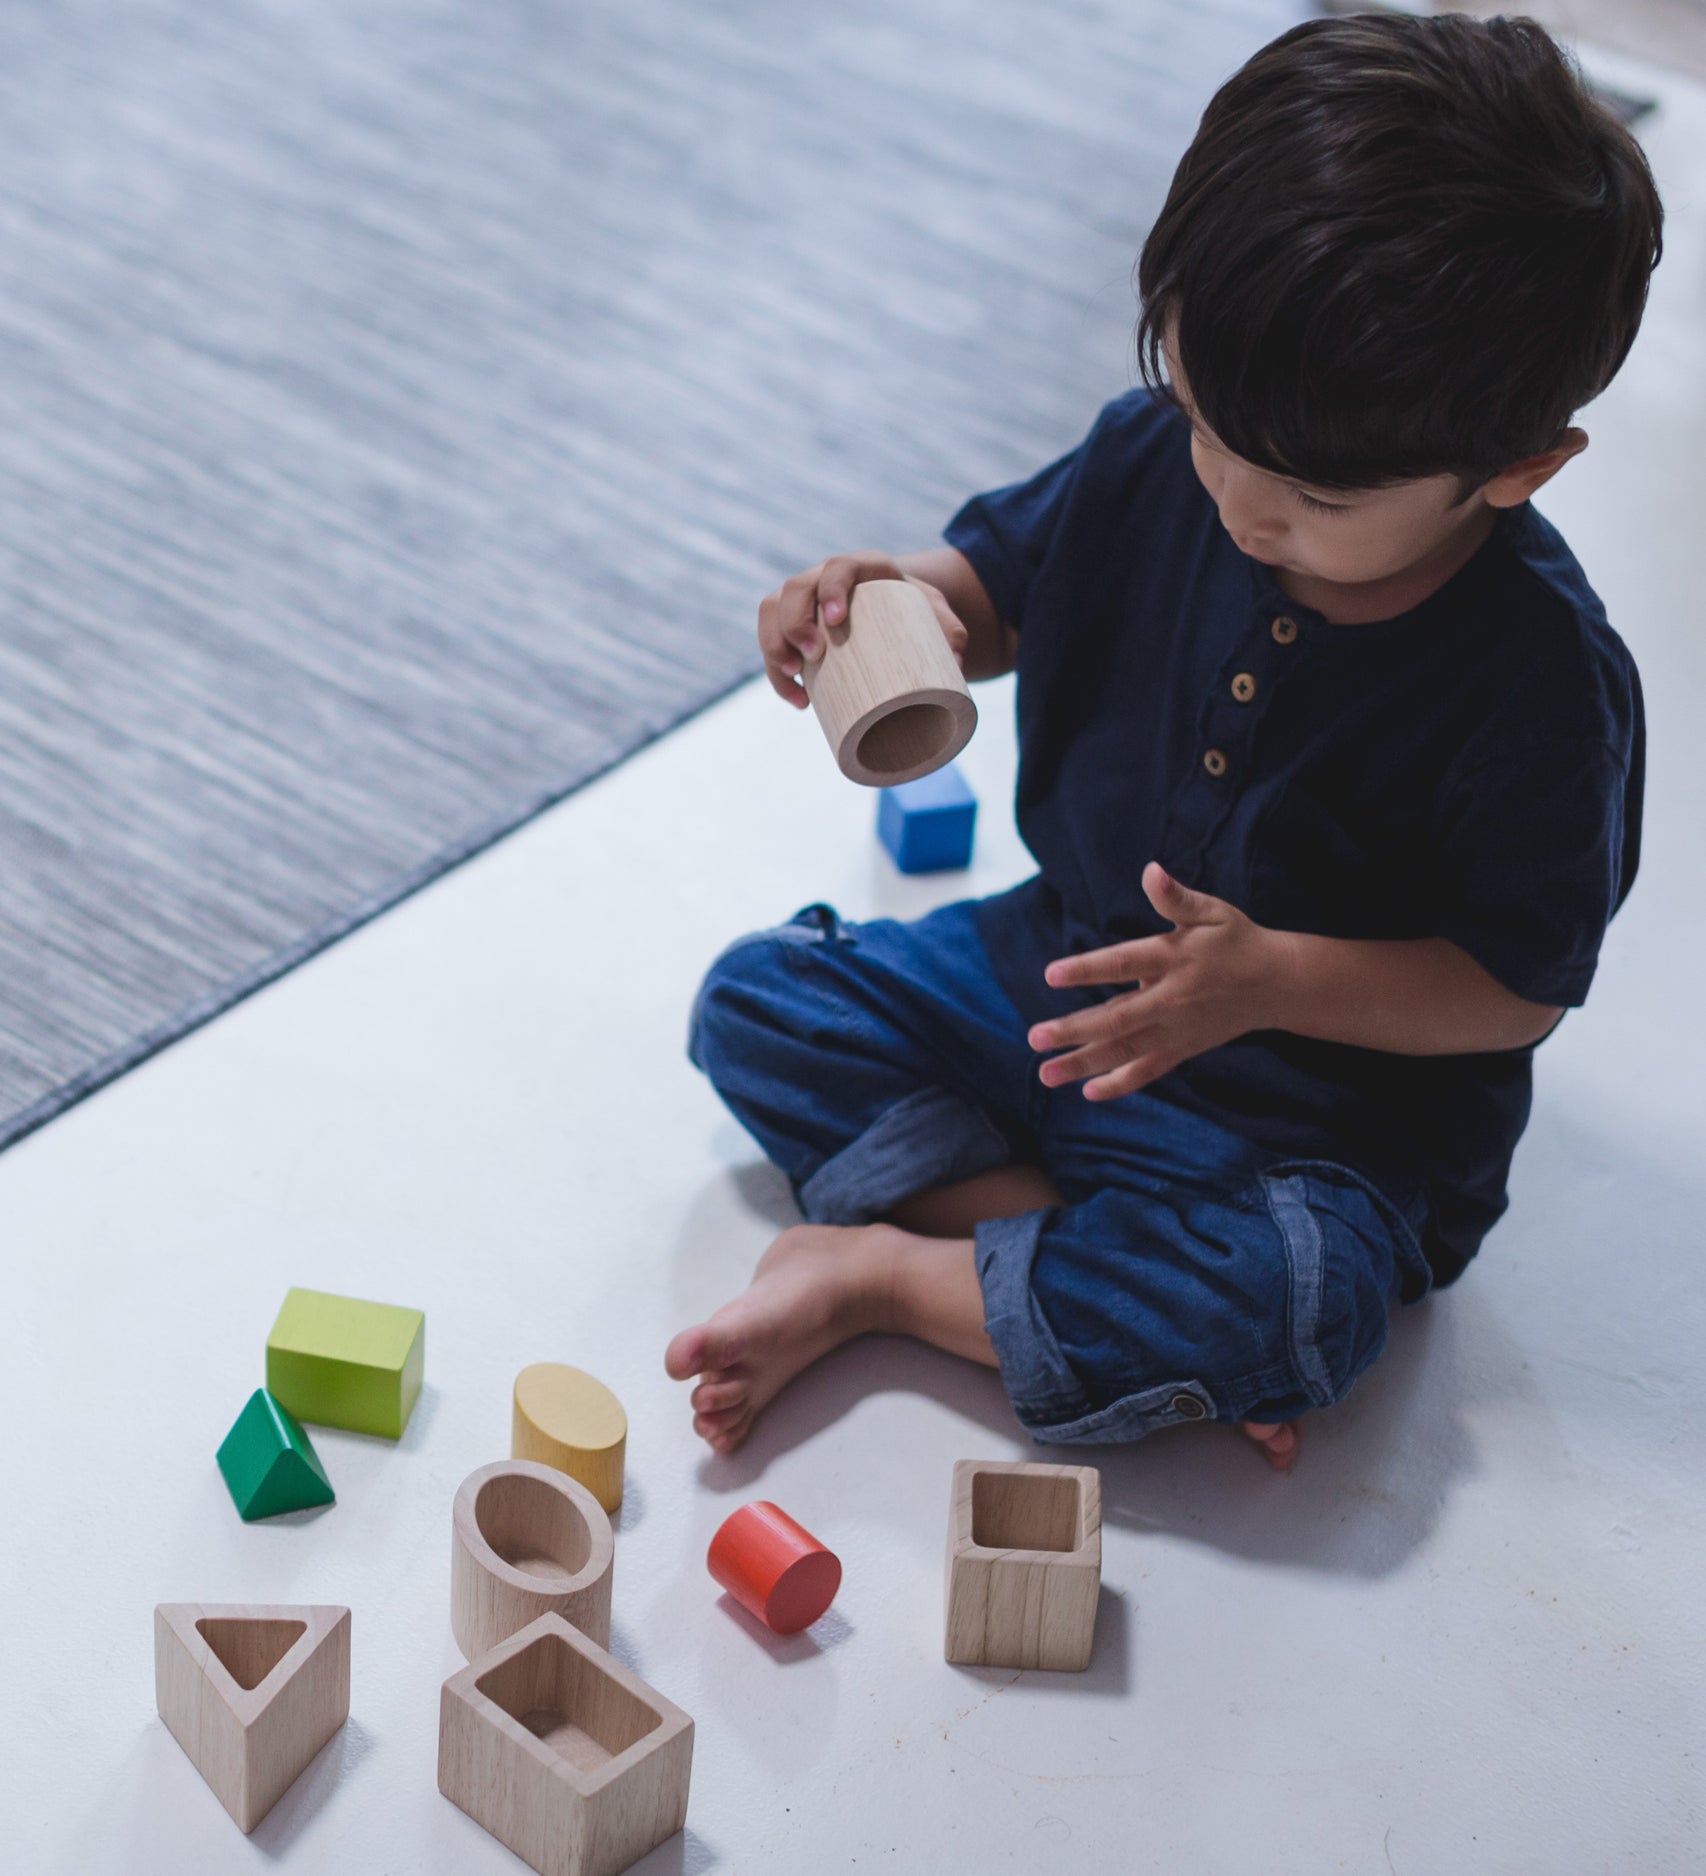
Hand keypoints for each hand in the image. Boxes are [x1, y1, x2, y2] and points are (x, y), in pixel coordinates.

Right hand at [757, 552, 969, 707]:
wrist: (896, 611)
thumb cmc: (916, 612)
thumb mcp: (936, 614)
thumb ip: (950, 631)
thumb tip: (960, 661)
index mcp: (860, 567)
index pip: (838, 567)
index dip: (831, 588)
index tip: (835, 619)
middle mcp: (824, 576)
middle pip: (795, 589)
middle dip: (795, 623)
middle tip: (813, 655)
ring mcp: (804, 599)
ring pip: (772, 610)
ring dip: (774, 645)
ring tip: (795, 678)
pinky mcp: (792, 623)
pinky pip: (770, 637)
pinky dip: (778, 670)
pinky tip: (796, 697)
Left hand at [1028, 863, 1285, 1098]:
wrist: (1279, 984)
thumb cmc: (1238, 940)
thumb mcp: (1212, 911)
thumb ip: (1176, 898)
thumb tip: (1150, 871)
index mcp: (1174, 958)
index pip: (1124, 963)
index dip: (1088, 969)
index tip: (1050, 975)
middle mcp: (1172, 999)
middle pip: (1117, 1018)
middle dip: (1074, 1029)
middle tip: (1035, 1037)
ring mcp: (1177, 1029)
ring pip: (1125, 1051)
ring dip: (1084, 1063)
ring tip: (1045, 1074)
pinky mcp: (1183, 1048)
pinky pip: (1149, 1070)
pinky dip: (1121, 1084)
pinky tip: (1087, 1092)